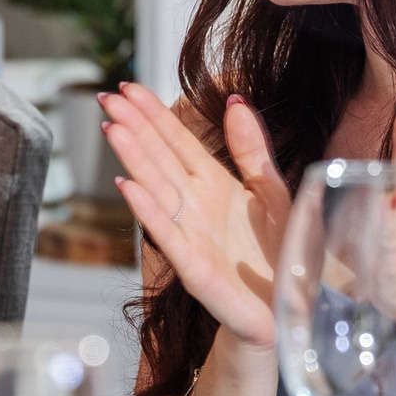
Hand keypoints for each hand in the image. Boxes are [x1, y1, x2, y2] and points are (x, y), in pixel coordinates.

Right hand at [103, 83, 290, 347]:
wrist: (288, 308)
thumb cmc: (278, 253)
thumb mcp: (272, 191)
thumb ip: (252, 149)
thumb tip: (235, 100)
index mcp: (214, 184)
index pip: (177, 141)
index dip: (154, 114)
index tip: (128, 86)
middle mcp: (196, 206)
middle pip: (160, 159)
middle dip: (134, 127)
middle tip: (106, 97)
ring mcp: (191, 235)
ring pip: (157, 189)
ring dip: (134, 159)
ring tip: (112, 129)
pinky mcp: (195, 268)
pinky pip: (168, 235)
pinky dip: (147, 210)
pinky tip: (126, 186)